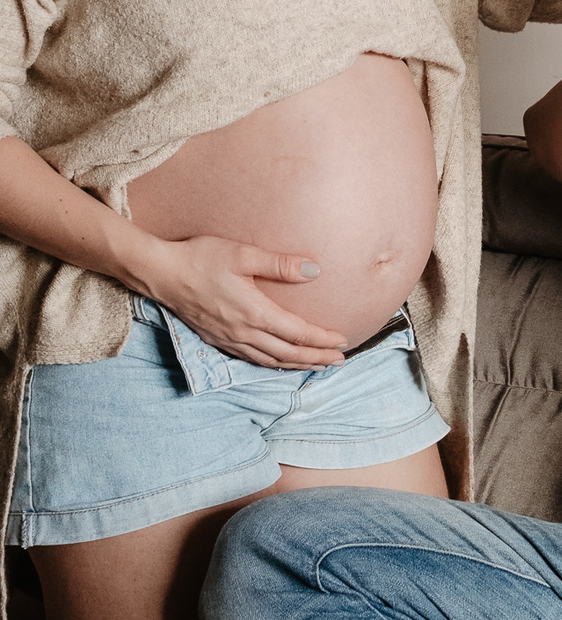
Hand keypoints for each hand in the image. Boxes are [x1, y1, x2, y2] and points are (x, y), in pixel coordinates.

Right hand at [133, 235, 348, 368]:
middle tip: (340, 361)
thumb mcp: (243, 254)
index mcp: (254, 313)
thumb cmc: (201, 258)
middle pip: (288, 353)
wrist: (161, 273)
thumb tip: (314, 269)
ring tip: (318, 365)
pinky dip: (273, 364)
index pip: (298, 334)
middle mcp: (243, 333)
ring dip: (297, 365)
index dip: (322, 339)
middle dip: (317, 358)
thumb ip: (280, 264)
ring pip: (271, 360)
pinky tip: (279, 362)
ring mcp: (229, 340)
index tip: (343, 341)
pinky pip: (252, 359)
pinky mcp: (217, 340)